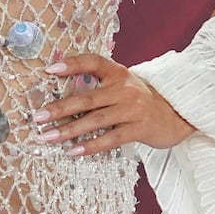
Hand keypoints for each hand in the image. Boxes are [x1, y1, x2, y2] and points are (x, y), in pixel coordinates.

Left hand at [32, 53, 194, 157]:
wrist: (177, 115)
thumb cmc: (141, 101)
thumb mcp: (123, 86)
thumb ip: (99, 87)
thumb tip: (63, 98)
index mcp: (118, 73)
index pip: (93, 62)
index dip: (71, 64)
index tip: (49, 70)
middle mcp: (124, 88)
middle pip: (87, 98)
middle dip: (59, 109)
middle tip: (37, 117)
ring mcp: (133, 109)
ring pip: (95, 120)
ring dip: (69, 130)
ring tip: (48, 137)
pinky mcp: (140, 128)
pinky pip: (111, 138)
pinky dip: (91, 145)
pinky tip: (74, 151)